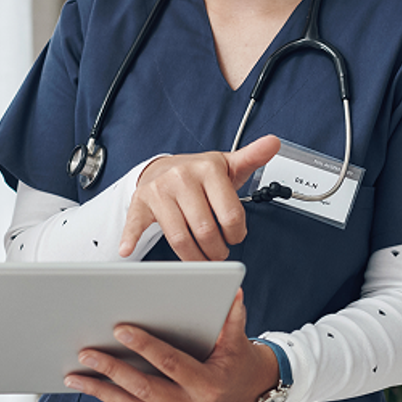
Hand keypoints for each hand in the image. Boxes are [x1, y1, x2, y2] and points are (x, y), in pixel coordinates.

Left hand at [64, 291, 279, 401]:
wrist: (247, 388)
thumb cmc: (237, 357)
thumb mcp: (238, 338)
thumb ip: (232, 317)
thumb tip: (233, 290)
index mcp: (208, 384)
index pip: (171, 363)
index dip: (145, 346)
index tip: (119, 329)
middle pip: (145, 388)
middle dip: (112, 370)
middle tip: (85, 352)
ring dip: (101, 390)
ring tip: (73, 375)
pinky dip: (110, 397)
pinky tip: (89, 386)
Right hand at [119, 134, 280, 260]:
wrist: (164, 168)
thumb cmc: (199, 173)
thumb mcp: (228, 164)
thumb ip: (252, 157)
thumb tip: (274, 142)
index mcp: (208, 168)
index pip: (230, 216)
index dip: (236, 234)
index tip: (235, 237)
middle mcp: (182, 177)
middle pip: (206, 231)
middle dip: (216, 251)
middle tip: (218, 254)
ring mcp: (159, 191)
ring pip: (179, 238)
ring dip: (193, 258)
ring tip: (201, 259)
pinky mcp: (141, 203)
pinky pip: (136, 224)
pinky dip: (130, 239)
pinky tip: (128, 250)